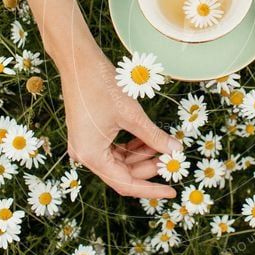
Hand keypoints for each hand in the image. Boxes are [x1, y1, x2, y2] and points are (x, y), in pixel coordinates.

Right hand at [57, 44, 180, 199]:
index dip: (151, 189)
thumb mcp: (133, 115)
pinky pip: (113, 149)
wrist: (79, 62)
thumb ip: (154, 137)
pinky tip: (149, 139)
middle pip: (122, 174)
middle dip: (148, 168)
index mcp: (92, 155)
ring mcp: (86, 145)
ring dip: (141, 156)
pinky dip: (132, 146)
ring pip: (120, 162)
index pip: (125, 184)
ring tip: (164, 145)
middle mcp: (85, 155)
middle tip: (171, 159)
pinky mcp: (89, 135)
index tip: (171, 192)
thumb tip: (176, 151)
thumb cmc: (102, 86)